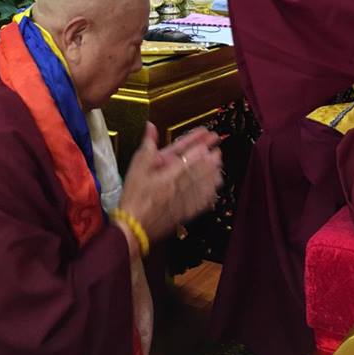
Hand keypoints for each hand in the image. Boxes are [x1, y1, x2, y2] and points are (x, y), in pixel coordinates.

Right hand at [118, 122, 221, 244]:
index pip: (191, 156)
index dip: (202, 146)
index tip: (210, 138)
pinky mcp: (187, 214)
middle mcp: (181, 186)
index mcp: (170, 174)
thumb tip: (151, 126)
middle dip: (212, 159)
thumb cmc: (134, 196)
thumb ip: (147, 146)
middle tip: (219, 150)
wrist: (133, 228)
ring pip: (205, 186)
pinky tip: (215, 191)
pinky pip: (203, 203)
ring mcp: (186, 201)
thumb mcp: (136, 168)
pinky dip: (210, 195)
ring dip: (214, 175)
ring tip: (220, 167)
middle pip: (202, 170)